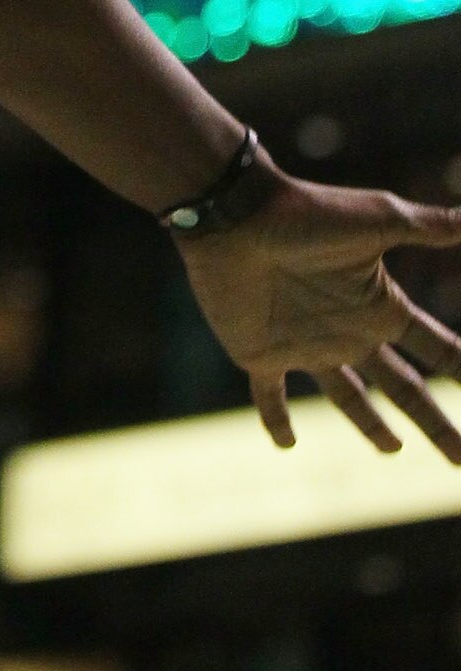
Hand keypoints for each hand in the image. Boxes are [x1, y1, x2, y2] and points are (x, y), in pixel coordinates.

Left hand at [176, 170, 460, 453]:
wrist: (233, 215)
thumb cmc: (304, 213)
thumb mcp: (377, 218)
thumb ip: (428, 225)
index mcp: (379, 306)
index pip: (436, 349)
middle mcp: (348, 331)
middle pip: (403, 388)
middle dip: (434, 422)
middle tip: (459, 457)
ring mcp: (305, 346)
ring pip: (347, 398)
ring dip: (370, 425)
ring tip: (392, 450)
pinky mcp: (261, 354)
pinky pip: (271, 397)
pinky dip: (277, 421)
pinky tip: (286, 445)